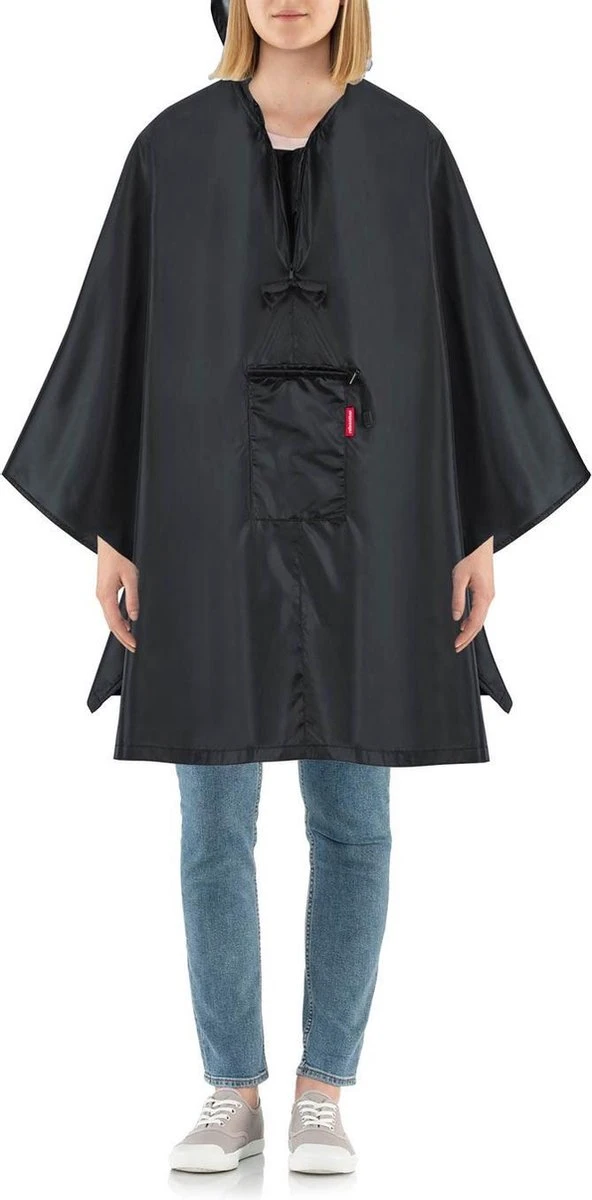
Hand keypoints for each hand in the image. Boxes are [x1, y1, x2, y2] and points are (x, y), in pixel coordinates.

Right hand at [95, 536, 138, 651]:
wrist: (110, 540)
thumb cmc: (119, 554)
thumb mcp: (131, 576)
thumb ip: (132, 597)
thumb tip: (134, 617)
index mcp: (106, 595)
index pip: (115, 623)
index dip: (125, 636)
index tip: (134, 645)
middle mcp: (101, 597)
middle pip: (111, 624)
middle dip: (122, 637)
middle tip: (134, 647)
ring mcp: (101, 594)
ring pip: (110, 618)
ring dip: (120, 629)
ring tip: (132, 639)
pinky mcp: (104, 590)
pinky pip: (110, 609)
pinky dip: (118, 619)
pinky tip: (127, 622)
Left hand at [451, 535, 494, 652]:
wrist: (482, 545)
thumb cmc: (471, 558)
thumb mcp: (459, 577)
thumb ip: (458, 598)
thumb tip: (456, 617)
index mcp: (483, 596)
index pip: (475, 622)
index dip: (466, 635)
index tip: (457, 644)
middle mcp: (489, 598)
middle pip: (479, 624)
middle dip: (468, 637)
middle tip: (457, 648)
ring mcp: (489, 595)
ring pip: (480, 619)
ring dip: (470, 630)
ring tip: (460, 641)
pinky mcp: (486, 592)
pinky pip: (480, 611)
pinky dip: (473, 621)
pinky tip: (465, 625)